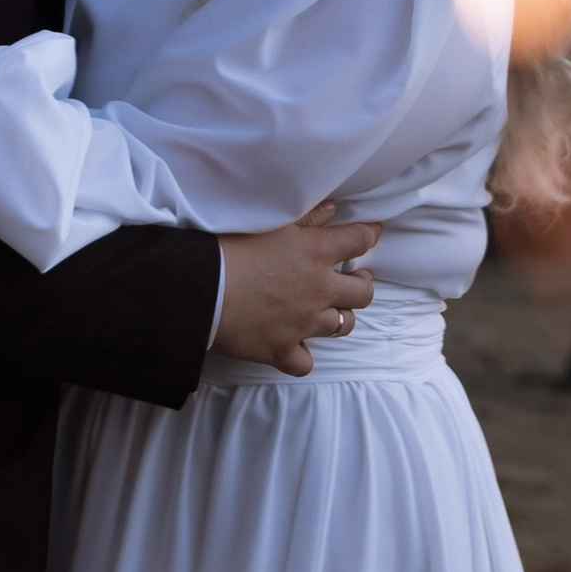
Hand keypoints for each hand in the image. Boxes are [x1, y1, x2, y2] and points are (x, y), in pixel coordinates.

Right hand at [215, 202, 381, 376]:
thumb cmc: (231, 246)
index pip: (359, 240)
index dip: (368, 235)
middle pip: (362, 293)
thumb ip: (307, 216)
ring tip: (332, 310)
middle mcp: (318, 290)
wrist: (200, 286)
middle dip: (363, 284)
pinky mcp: (282, 349)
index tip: (369, 234)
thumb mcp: (272, 222)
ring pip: (342, 327)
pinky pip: (305, 362)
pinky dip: (303, 355)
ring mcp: (303, 324)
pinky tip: (297, 346)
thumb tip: (334, 208)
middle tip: (356, 278)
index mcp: (317, 253)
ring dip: (340, 317)